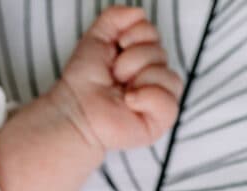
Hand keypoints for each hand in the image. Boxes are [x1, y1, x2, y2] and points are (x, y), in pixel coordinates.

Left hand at [51, 6, 182, 153]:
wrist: (76, 108)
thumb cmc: (85, 79)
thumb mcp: (97, 37)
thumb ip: (115, 17)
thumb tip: (139, 12)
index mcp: (142, 59)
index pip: (155, 35)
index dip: (137, 34)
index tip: (118, 46)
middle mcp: (153, 79)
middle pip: (162, 54)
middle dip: (133, 59)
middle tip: (115, 76)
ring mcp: (158, 101)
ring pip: (170, 77)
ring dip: (140, 77)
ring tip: (122, 91)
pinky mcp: (158, 122)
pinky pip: (169, 102)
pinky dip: (148, 97)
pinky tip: (130, 102)